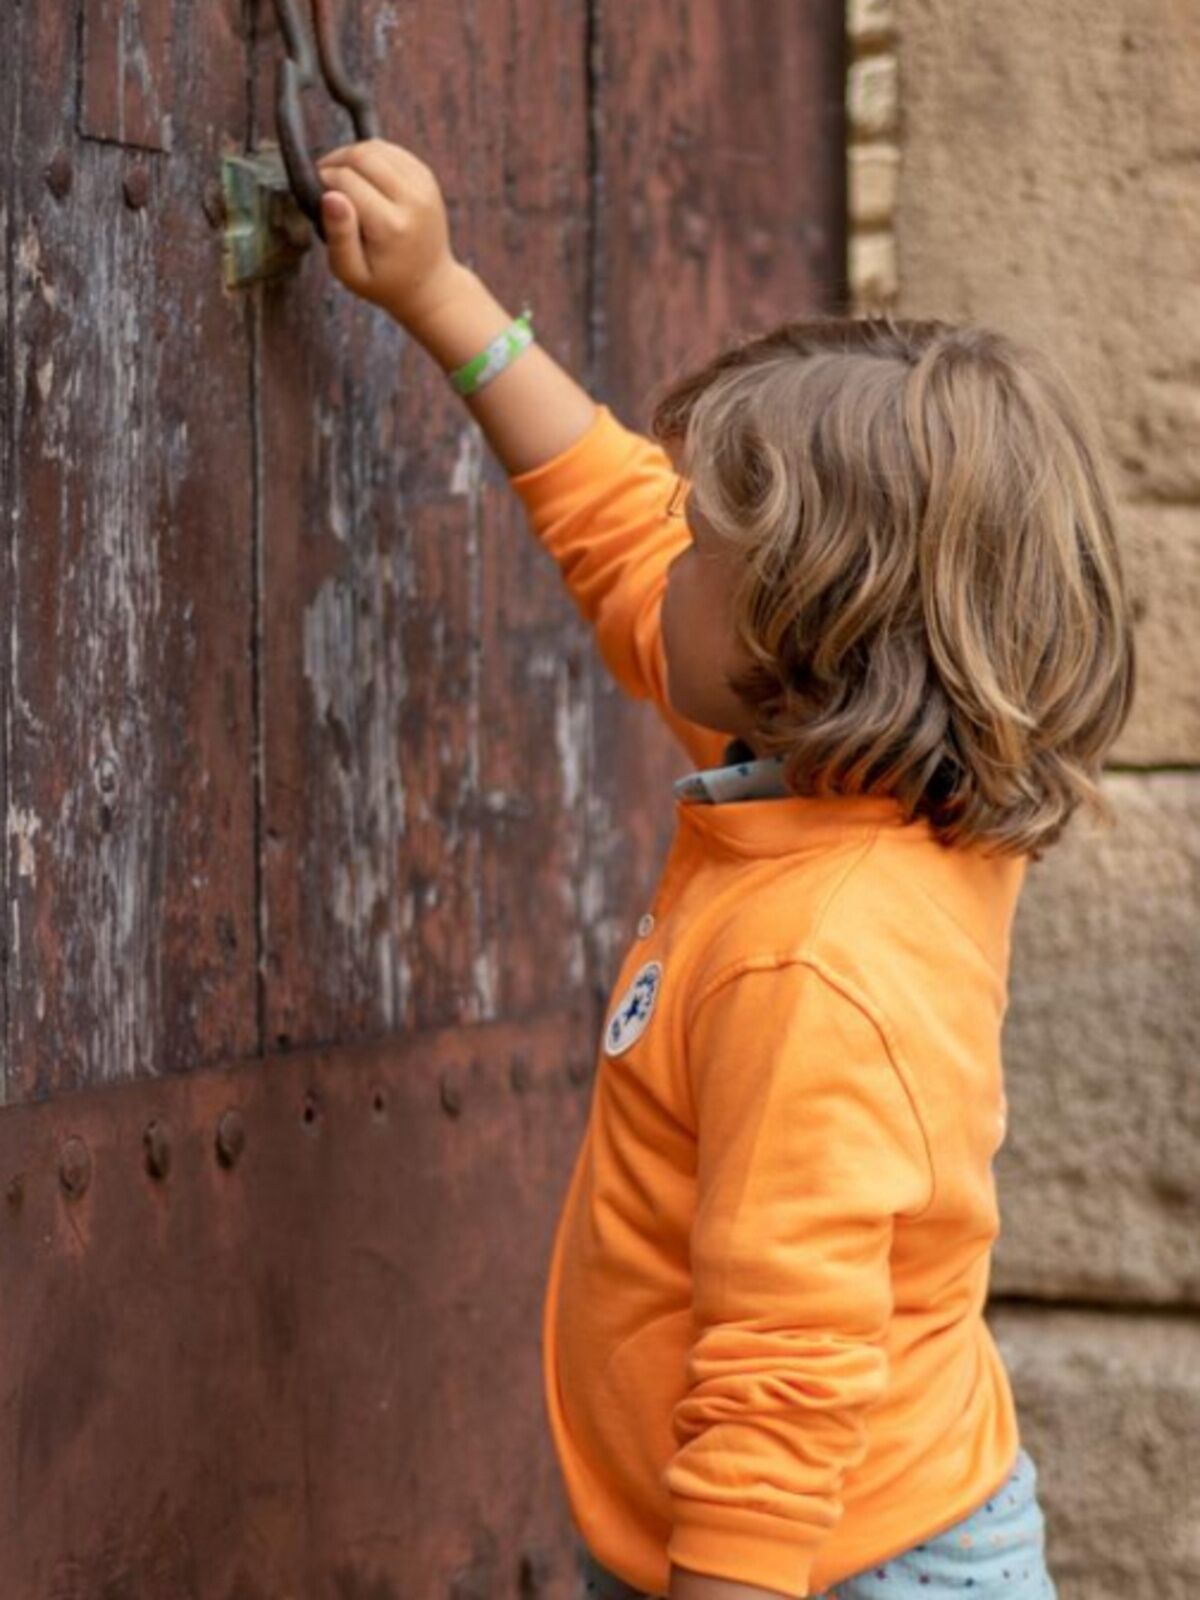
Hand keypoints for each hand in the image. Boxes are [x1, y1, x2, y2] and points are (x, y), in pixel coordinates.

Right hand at [315, 138, 463, 328]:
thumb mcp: (351, 273)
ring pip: (375, 147)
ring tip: (340, 179)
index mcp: (391, 226)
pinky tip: (362, 177)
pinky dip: (370, 156)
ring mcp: (423, 185)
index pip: (346, 180)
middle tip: (324, 180)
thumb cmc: (382, 281)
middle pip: (361, 156)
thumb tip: (330, 196)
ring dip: (351, 156)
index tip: (317, 195)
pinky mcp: (426, 176)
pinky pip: (390, 150)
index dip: (324, 181)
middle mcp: (412, 200)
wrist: (428, 284)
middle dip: (335, 161)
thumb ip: (338, 236)